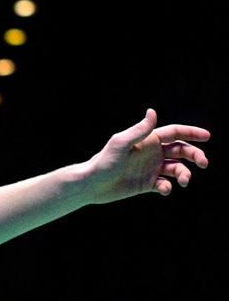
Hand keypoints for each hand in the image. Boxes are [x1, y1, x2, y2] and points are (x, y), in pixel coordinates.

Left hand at [87, 109, 209, 201]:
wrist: (92, 184)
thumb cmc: (104, 161)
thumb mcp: (121, 143)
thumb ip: (139, 130)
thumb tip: (153, 111)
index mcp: (149, 140)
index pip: (175, 133)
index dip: (192, 133)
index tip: (207, 136)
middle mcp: (153, 153)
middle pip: (182, 151)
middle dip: (195, 155)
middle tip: (203, 163)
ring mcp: (152, 168)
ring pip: (177, 169)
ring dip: (184, 174)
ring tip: (183, 181)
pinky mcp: (148, 184)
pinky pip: (166, 185)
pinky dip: (168, 187)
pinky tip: (163, 189)